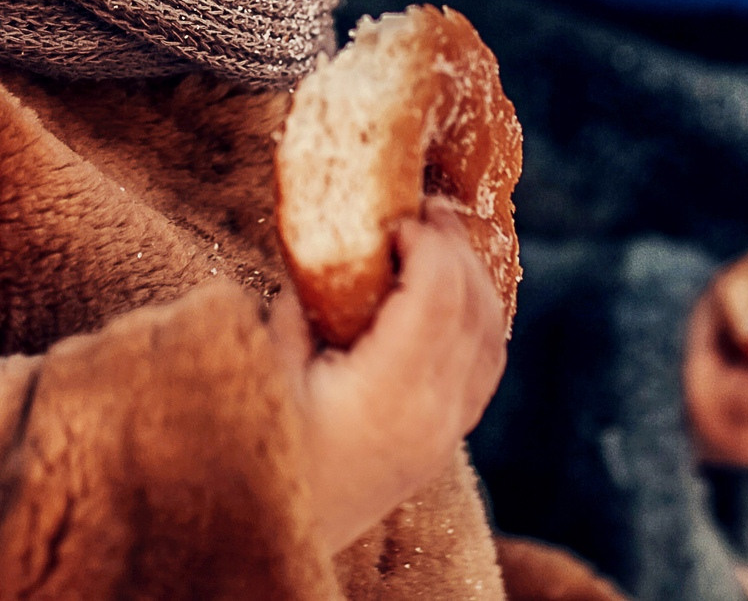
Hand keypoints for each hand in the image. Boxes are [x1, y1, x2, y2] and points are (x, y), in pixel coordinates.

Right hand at [272, 199, 507, 555]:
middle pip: (475, 310)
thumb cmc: (256, 454)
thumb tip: (324, 250)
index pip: (438, 294)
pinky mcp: (441, 444)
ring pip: (491, 340)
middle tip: (428, 209)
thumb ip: (299, 306)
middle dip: (457, 249)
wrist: (274, 537)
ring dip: (475, 282)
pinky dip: (479, 322)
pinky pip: (483, 371)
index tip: (395, 218)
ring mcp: (444, 434)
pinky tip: (453, 295)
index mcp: (390, 393)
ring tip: (442, 241)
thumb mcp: (265, 369)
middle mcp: (433, 415)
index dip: (427, 244)